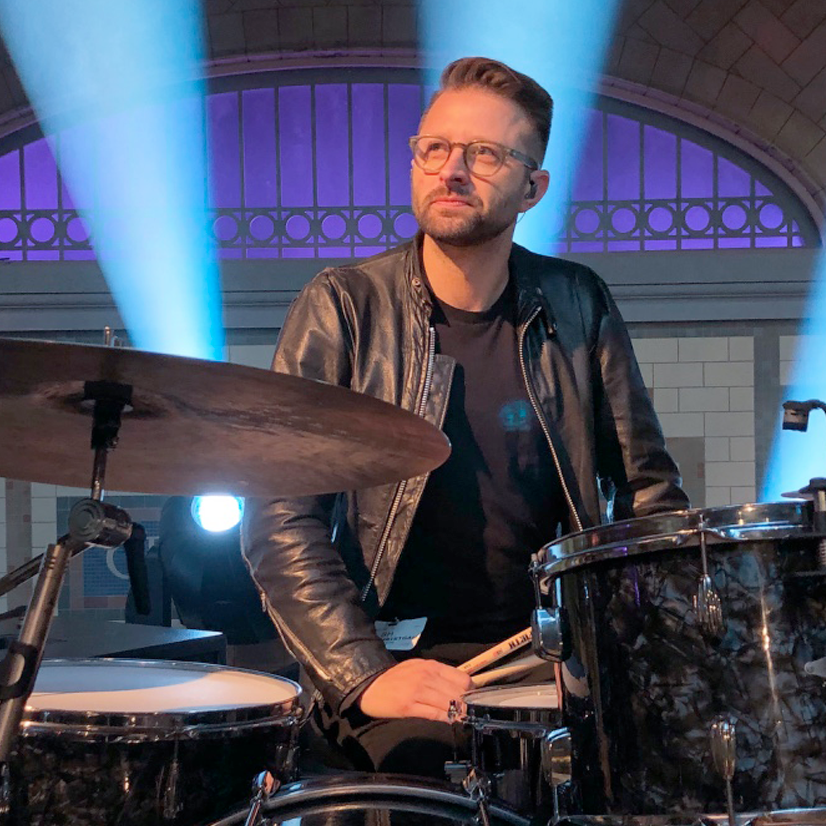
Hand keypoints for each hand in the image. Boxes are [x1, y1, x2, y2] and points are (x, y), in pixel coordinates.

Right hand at [357, 659, 473, 722]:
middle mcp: (426, 676)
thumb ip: (438, 675)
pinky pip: (434, 714)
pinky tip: (448, 721)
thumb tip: (460, 686)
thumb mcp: (418, 668)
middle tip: (470, 712)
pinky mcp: (408, 706)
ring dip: (458, 713)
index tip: (473, 699)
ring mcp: (417, 691)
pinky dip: (445, 718)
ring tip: (462, 718)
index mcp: (431, 666)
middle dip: (467, 704)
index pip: (462, 678)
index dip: (471, 691)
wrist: (369, 686)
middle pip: (458, 693)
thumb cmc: (396, 678)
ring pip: (448, 704)